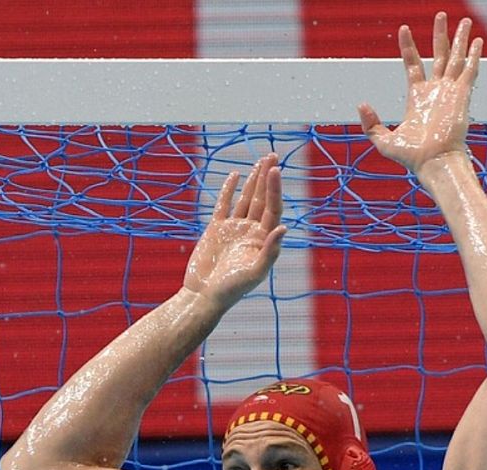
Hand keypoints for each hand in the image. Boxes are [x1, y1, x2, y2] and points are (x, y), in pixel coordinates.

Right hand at [182, 153, 286, 308]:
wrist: (204, 296)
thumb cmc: (231, 290)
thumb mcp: (254, 274)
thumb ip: (270, 253)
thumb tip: (283, 228)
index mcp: (263, 240)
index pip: (272, 208)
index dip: (274, 189)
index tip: (275, 170)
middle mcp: (251, 231)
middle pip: (262, 198)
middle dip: (267, 177)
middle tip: (273, 154)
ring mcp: (234, 229)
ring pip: (245, 198)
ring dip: (253, 180)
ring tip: (262, 161)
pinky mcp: (216, 229)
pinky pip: (224, 205)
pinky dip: (228, 190)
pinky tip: (235, 176)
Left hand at [357, 12, 482, 180]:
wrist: (434, 163)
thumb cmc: (412, 157)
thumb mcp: (383, 141)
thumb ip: (370, 124)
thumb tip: (362, 104)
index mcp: (418, 97)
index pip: (413, 64)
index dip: (408, 47)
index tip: (404, 29)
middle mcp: (436, 91)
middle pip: (439, 55)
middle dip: (440, 35)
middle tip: (441, 15)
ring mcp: (450, 92)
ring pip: (456, 59)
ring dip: (461, 39)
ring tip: (466, 21)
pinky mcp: (462, 96)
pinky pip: (469, 71)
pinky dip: (473, 56)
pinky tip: (477, 41)